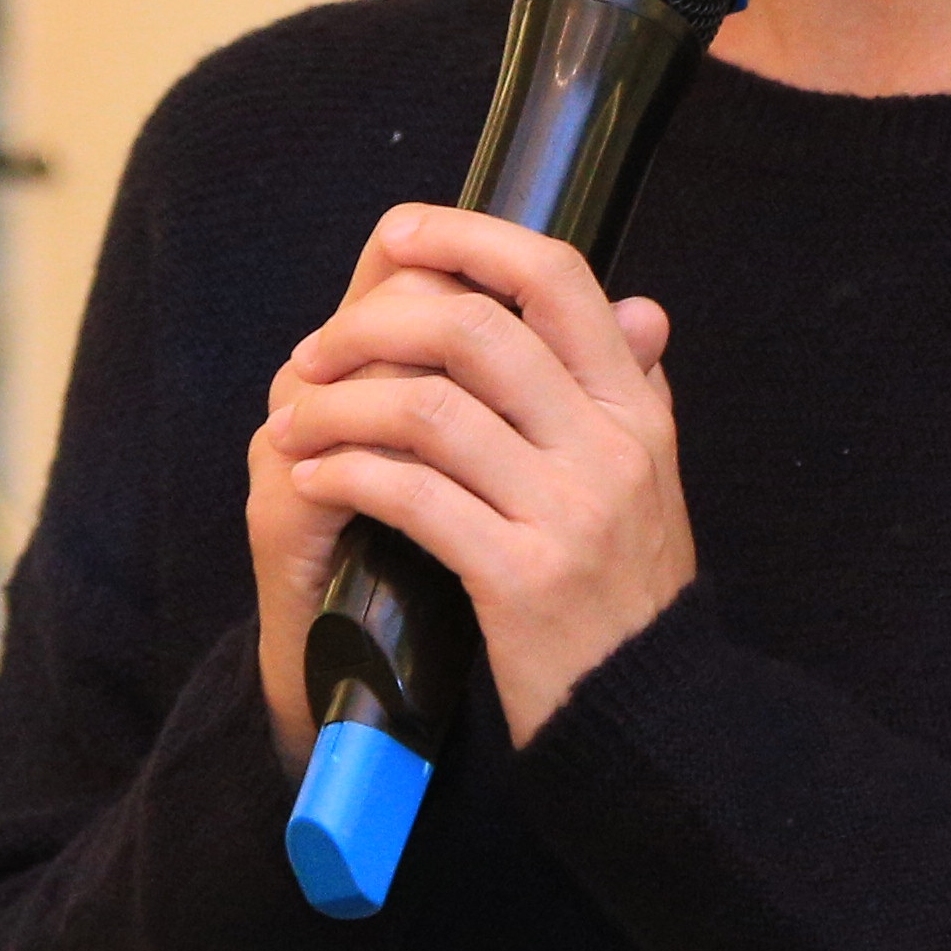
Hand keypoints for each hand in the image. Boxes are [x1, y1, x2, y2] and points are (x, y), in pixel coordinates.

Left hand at [245, 205, 688, 762]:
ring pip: (427, 409)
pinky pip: (411, 495)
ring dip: (338, 406)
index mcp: (636, 408)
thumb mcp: (652, 479)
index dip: (469, 238)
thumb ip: (637, 390)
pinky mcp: (520, 578)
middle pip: (473, 330)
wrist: (648, 713)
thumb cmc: (629, 592)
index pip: (557, 278)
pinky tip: (316, 479)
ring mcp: (568, 513)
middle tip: (314, 354)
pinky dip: (346, 474)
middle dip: (371, 327)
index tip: (398, 237)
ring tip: (297, 424)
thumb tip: (642, 305)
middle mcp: (610, 447)